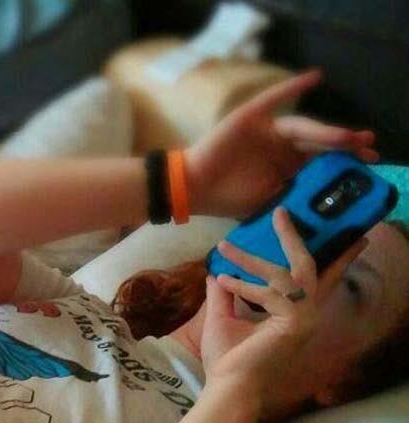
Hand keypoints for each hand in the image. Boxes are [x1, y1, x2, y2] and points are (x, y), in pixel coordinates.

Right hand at [186, 70, 378, 218]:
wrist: (194, 189)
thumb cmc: (228, 199)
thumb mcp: (269, 201)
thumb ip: (295, 194)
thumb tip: (325, 196)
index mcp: (287, 166)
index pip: (322, 159)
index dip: (346, 158)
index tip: (371, 161)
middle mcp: (281, 146)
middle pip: (319, 141)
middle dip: (345, 143)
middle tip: (368, 144)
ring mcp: (266, 131)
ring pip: (303, 127)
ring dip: (326, 130)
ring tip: (348, 135)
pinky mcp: (250, 118)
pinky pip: (274, 99)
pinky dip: (292, 86)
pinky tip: (315, 77)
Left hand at [200, 207, 367, 393]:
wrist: (228, 387)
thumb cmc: (228, 359)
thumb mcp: (222, 318)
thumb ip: (224, 294)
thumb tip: (214, 272)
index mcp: (295, 314)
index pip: (317, 280)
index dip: (329, 257)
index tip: (344, 234)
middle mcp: (306, 315)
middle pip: (310, 267)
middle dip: (294, 238)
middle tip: (281, 212)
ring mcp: (303, 319)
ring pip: (285, 274)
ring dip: (251, 259)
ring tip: (225, 246)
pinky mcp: (293, 324)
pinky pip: (272, 293)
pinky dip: (245, 284)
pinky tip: (223, 279)